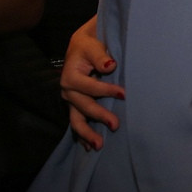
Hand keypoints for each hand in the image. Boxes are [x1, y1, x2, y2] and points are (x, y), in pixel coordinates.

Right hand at [61, 17, 123, 149]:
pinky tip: (90, 147)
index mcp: (70, 75)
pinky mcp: (75, 105)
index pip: (89, 86)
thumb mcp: (93, 45)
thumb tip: (110, 66)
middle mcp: (67, 90)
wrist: (82, 45)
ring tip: (99, 145)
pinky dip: (83, 135)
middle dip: (99, 116)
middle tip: (115, 125)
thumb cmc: (89, 44)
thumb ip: (101, 56)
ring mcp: (71, 100)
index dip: (106, 91)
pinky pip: (77, 121)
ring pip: (76, 119)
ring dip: (87, 133)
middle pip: (82, 106)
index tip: (124, 94)